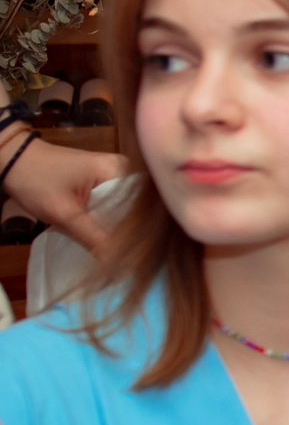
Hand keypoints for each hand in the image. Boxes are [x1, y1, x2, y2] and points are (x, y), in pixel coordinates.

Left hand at [4, 131, 128, 251]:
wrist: (13, 160)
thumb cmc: (35, 180)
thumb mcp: (63, 213)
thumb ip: (93, 237)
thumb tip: (117, 264)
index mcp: (119, 169)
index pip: (140, 206)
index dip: (138, 232)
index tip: (135, 255)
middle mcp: (123, 168)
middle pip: (134, 207)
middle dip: (129, 231)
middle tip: (127, 257)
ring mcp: (113, 172)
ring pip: (124, 207)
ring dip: (118, 226)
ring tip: (120, 250)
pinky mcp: (103, 178)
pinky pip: (113, 203)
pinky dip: (108, 218)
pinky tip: (107, 235)